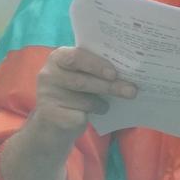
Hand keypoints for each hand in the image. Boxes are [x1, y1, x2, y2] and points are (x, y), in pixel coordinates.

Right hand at [0, 48, 136, 179]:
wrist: (53, 122)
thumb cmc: (74, 93)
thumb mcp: (81, 76)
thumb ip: (95, 70)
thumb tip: (128, 72)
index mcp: (58, 58)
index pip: (76, 56)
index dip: (96, 64)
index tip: (114, 73)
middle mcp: (48, 75)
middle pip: (83, 81)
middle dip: (110, 86)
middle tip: (131, 90)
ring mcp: (48, 96)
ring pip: (85, 100)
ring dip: (101, 103)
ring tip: (107, 105)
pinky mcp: (52, 116)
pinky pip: (80, 116)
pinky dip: (93, 115)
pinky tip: (95, 114)